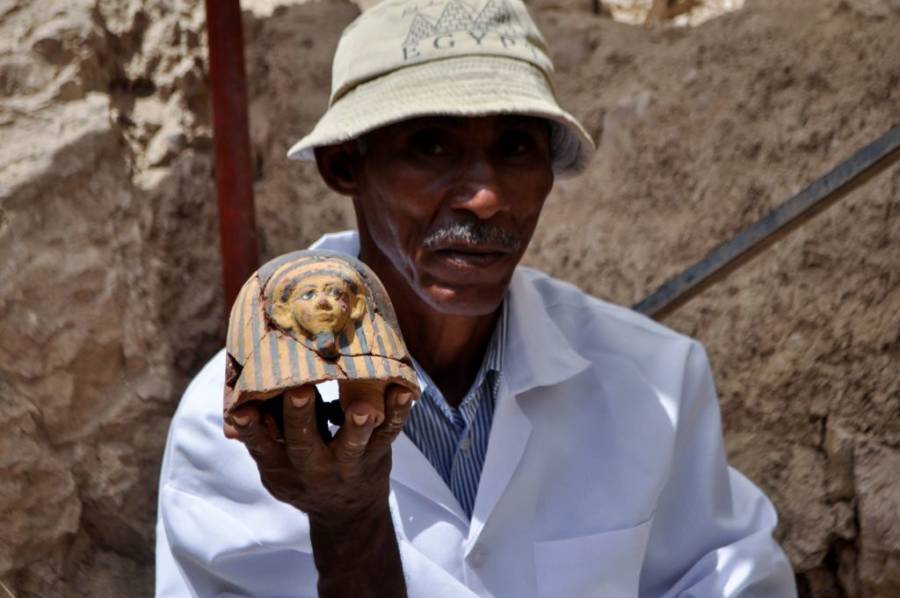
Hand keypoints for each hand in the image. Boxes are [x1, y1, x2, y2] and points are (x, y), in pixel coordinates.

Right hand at [224, 384, 412, 596]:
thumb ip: (262, 434)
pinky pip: (389, 434)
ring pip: (352, 445)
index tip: (243, 409)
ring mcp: (347, 463)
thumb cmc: (303, 471)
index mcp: (281, 465)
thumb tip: (237, 406)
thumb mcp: (276, 463)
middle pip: (304, 443)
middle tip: (299, 390)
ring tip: (363, 408)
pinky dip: (398, 413)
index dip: (251, 429)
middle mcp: (312, 467)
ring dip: (356, 427)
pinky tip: (404, 392)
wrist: (345, 512)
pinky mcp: (376, 456)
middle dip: (300, 417)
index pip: (261, 446)